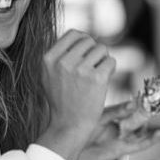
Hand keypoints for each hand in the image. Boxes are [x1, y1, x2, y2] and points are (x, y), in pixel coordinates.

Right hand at [38, 30, 115, 159]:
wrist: (69, 125)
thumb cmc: (61, 100)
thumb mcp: (49, 75)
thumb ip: (59, 55)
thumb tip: (80, 35)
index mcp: (48, 59)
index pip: (73, 34)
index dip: (84, 41)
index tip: (87, 53)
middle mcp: (63, 62)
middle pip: (89, 40)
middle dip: (94, 52)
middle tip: (93, 68)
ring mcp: (80, 69)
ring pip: (102, 49)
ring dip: (103, 60)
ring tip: (97, 75)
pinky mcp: (97, 78)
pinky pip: (111, 61)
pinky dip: (110, 69)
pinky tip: (103, 81)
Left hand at [76, 101, 159, 159]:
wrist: (72, 152)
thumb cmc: (80, 133)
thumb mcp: (100, 117)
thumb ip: (117, 111)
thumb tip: (133, 104)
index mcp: (111, 117)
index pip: (128, 107)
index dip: (138, 101)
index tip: (147, 94)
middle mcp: (117, 127)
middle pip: (136, 119)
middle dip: (146, 111)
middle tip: (156, 103)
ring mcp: (120, 138)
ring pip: (139, 131)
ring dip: (148, 124)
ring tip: (156, 114)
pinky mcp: (122, 149)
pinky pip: (139, 145)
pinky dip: (150, 140)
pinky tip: (159, 134)